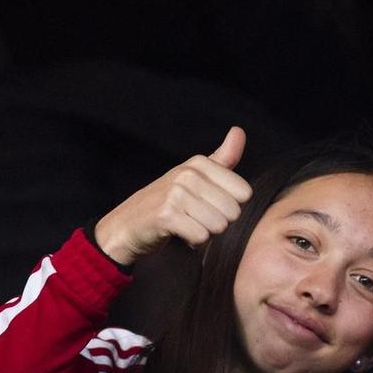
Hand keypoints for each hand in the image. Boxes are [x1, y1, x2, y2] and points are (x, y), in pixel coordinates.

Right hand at [93, 127, 249, 265]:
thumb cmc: (168, 201)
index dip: (230, 206)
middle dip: (219, 222)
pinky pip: (201, 236)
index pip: (244, 193)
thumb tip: (239, 130)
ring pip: (219, 226)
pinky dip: (194, 242)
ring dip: (206, 233)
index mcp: (200, 163)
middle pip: (233, 212)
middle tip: (196, 218)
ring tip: (188, 225)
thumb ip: (223, 157)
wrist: (128, 224)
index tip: (209, 204)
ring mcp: (175, 193)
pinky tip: (180, 234)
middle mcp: (188, 174)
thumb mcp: (196, 175)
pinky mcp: (166, 215)